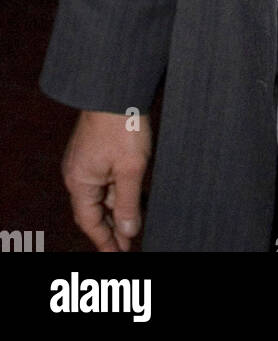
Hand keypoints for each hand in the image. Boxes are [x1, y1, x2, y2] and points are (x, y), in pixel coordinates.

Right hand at [61, 109, 151, 251]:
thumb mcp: (131, 168)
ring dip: (117, 209)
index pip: (90, 222)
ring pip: (101, 194)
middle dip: (112, 229)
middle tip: (130, 244)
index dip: (106, 241)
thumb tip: (128, 232)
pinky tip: (134, 197)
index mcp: (80, 182)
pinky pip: (104, 179)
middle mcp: (77, 174)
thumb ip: (128, 202)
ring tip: (137, 224)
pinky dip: (118, 191)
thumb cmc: (122, 124)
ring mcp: (85, 161)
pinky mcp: (95, 150)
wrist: (117, 86)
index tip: (121, 254)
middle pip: (94, 211)